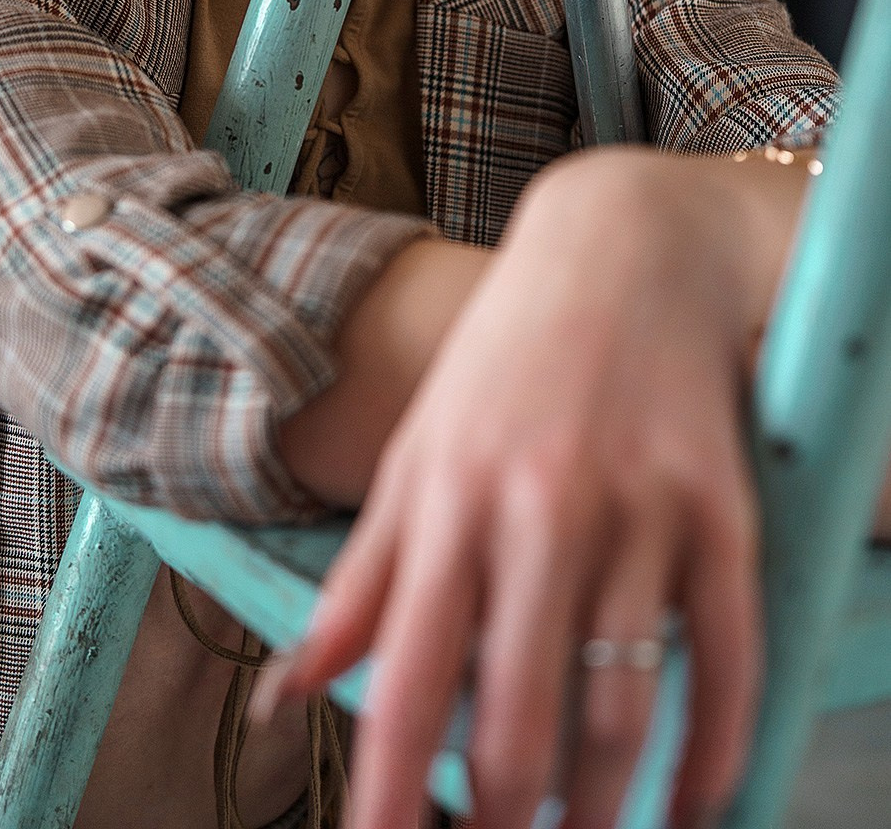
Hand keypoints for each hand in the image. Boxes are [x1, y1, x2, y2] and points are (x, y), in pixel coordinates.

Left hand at [261, 148, 780, 828]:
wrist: (620, 247)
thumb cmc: (505, 362)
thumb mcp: (415, 455)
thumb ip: (361, 581)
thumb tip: (291, 691)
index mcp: (445, 503)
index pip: (407, 683)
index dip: (392, 795)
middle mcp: (534, 510)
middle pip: (518, 717)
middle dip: (508, 819)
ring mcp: (633, 508)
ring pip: (619, 704)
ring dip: (603, 806)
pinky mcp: (718, 506)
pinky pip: (727, 657)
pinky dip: (714, 750)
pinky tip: (692, 799)